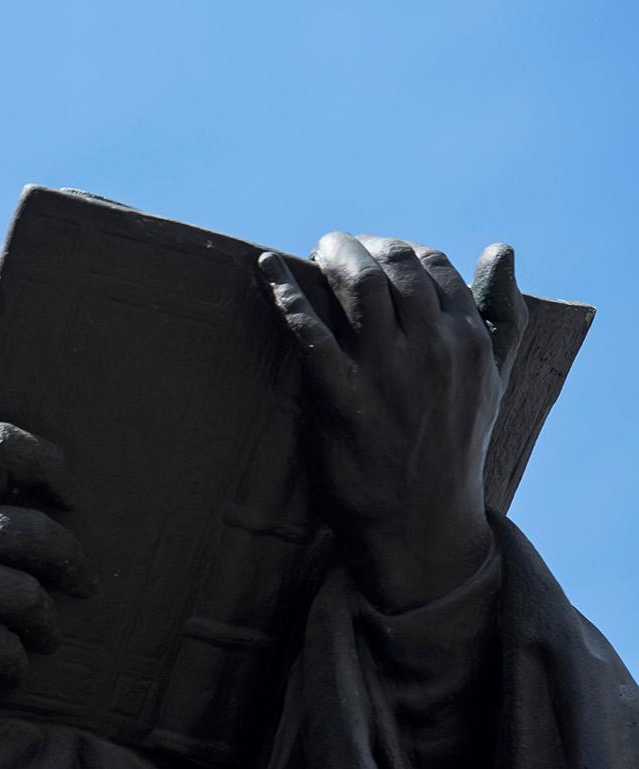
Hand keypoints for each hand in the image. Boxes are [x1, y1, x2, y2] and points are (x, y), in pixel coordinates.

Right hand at [0, 423, 91, 707]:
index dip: (49, 464)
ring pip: (31, 598)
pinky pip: (7, 650)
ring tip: (43, 638)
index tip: (67, 497)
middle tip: (82, 584)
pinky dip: (13, 666)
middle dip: (72, 563)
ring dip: (46, 625)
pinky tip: (3, 671)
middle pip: (38, 531)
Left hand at [258, 234, 525, 611]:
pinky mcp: (343, 399)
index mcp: (470, 339)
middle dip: (361, 246)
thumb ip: (504, 312)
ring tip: (309, 252)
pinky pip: (311, 333)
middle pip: (395, 265)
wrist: (424, 522)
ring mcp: (388, 373)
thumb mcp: (495, 377)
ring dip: (330, 257)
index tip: (373, 252)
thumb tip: (501, 248)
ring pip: (358, 286)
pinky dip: (285, 294)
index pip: (433, 265)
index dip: (397, 249)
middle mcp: (435, 348)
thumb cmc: (455, 443)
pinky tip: (266, 269)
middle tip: (334, 248)